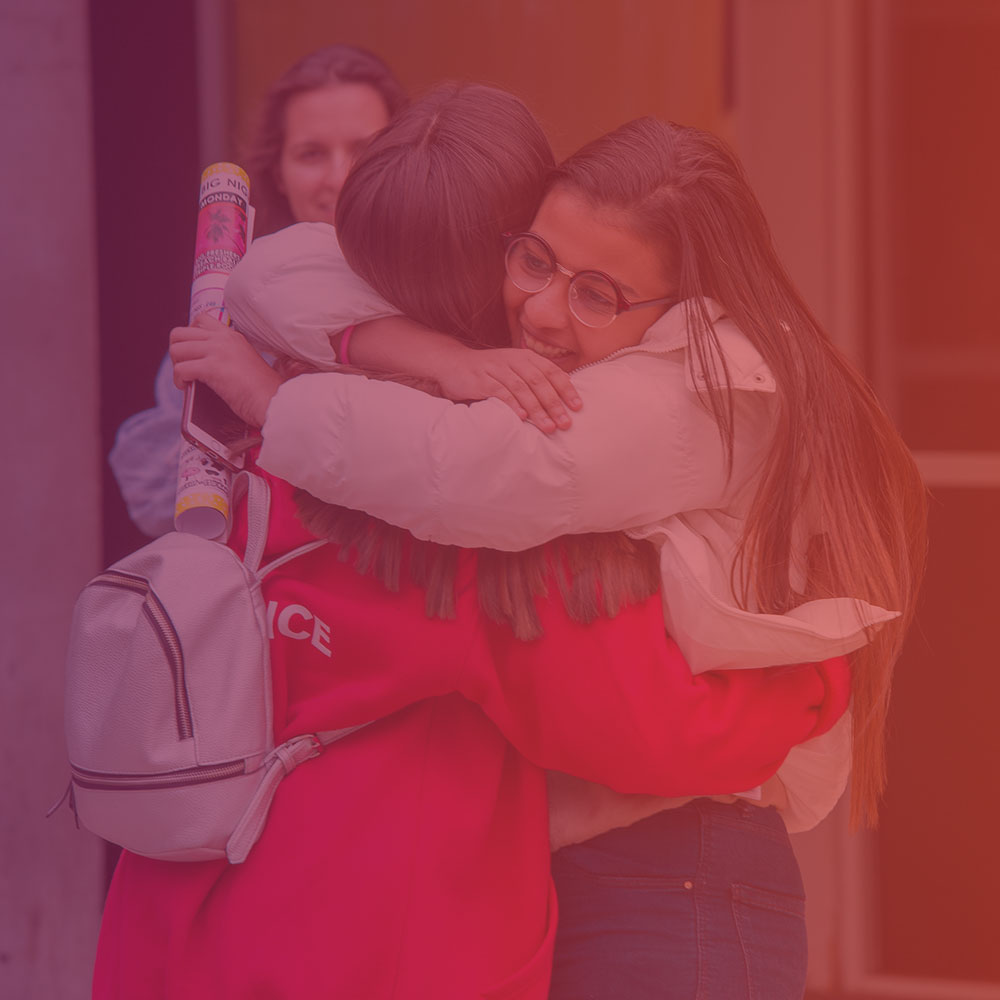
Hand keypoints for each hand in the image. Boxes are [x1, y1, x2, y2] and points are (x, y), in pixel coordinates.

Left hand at [169, 313, 282, 426]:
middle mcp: (223, 339)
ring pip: (176, 349)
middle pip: (180, 332)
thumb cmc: (264, 391)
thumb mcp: (246, 363)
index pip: (200, 319)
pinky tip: (186, 387)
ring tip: (186, 379)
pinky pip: (180, 369)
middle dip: (177, 351)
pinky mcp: (212, 368)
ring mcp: (217, 351)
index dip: (189, 336)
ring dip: (176, 366)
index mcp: (233, 336)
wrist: (275, 401)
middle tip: (185, 367)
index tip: (193, 353)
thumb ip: (228, 356)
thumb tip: (204, 364)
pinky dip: (178, 380)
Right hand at [435, 348, 581, 433]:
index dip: (566, 389)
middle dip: (554, 404)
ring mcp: (496, 369)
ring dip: (537, 409)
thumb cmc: (491, 372)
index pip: (552, 372)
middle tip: (565, 423)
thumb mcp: (515, 370)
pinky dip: (512, 404)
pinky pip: (499, 391)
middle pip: (539, 382)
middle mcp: (513, 360)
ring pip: (522, 388)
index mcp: (526, 357)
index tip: (578, 407)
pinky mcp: (481, 379)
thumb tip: (563, 395)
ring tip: (548, 427)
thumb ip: (536, 379)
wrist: (454, 364)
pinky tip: (522, 416)